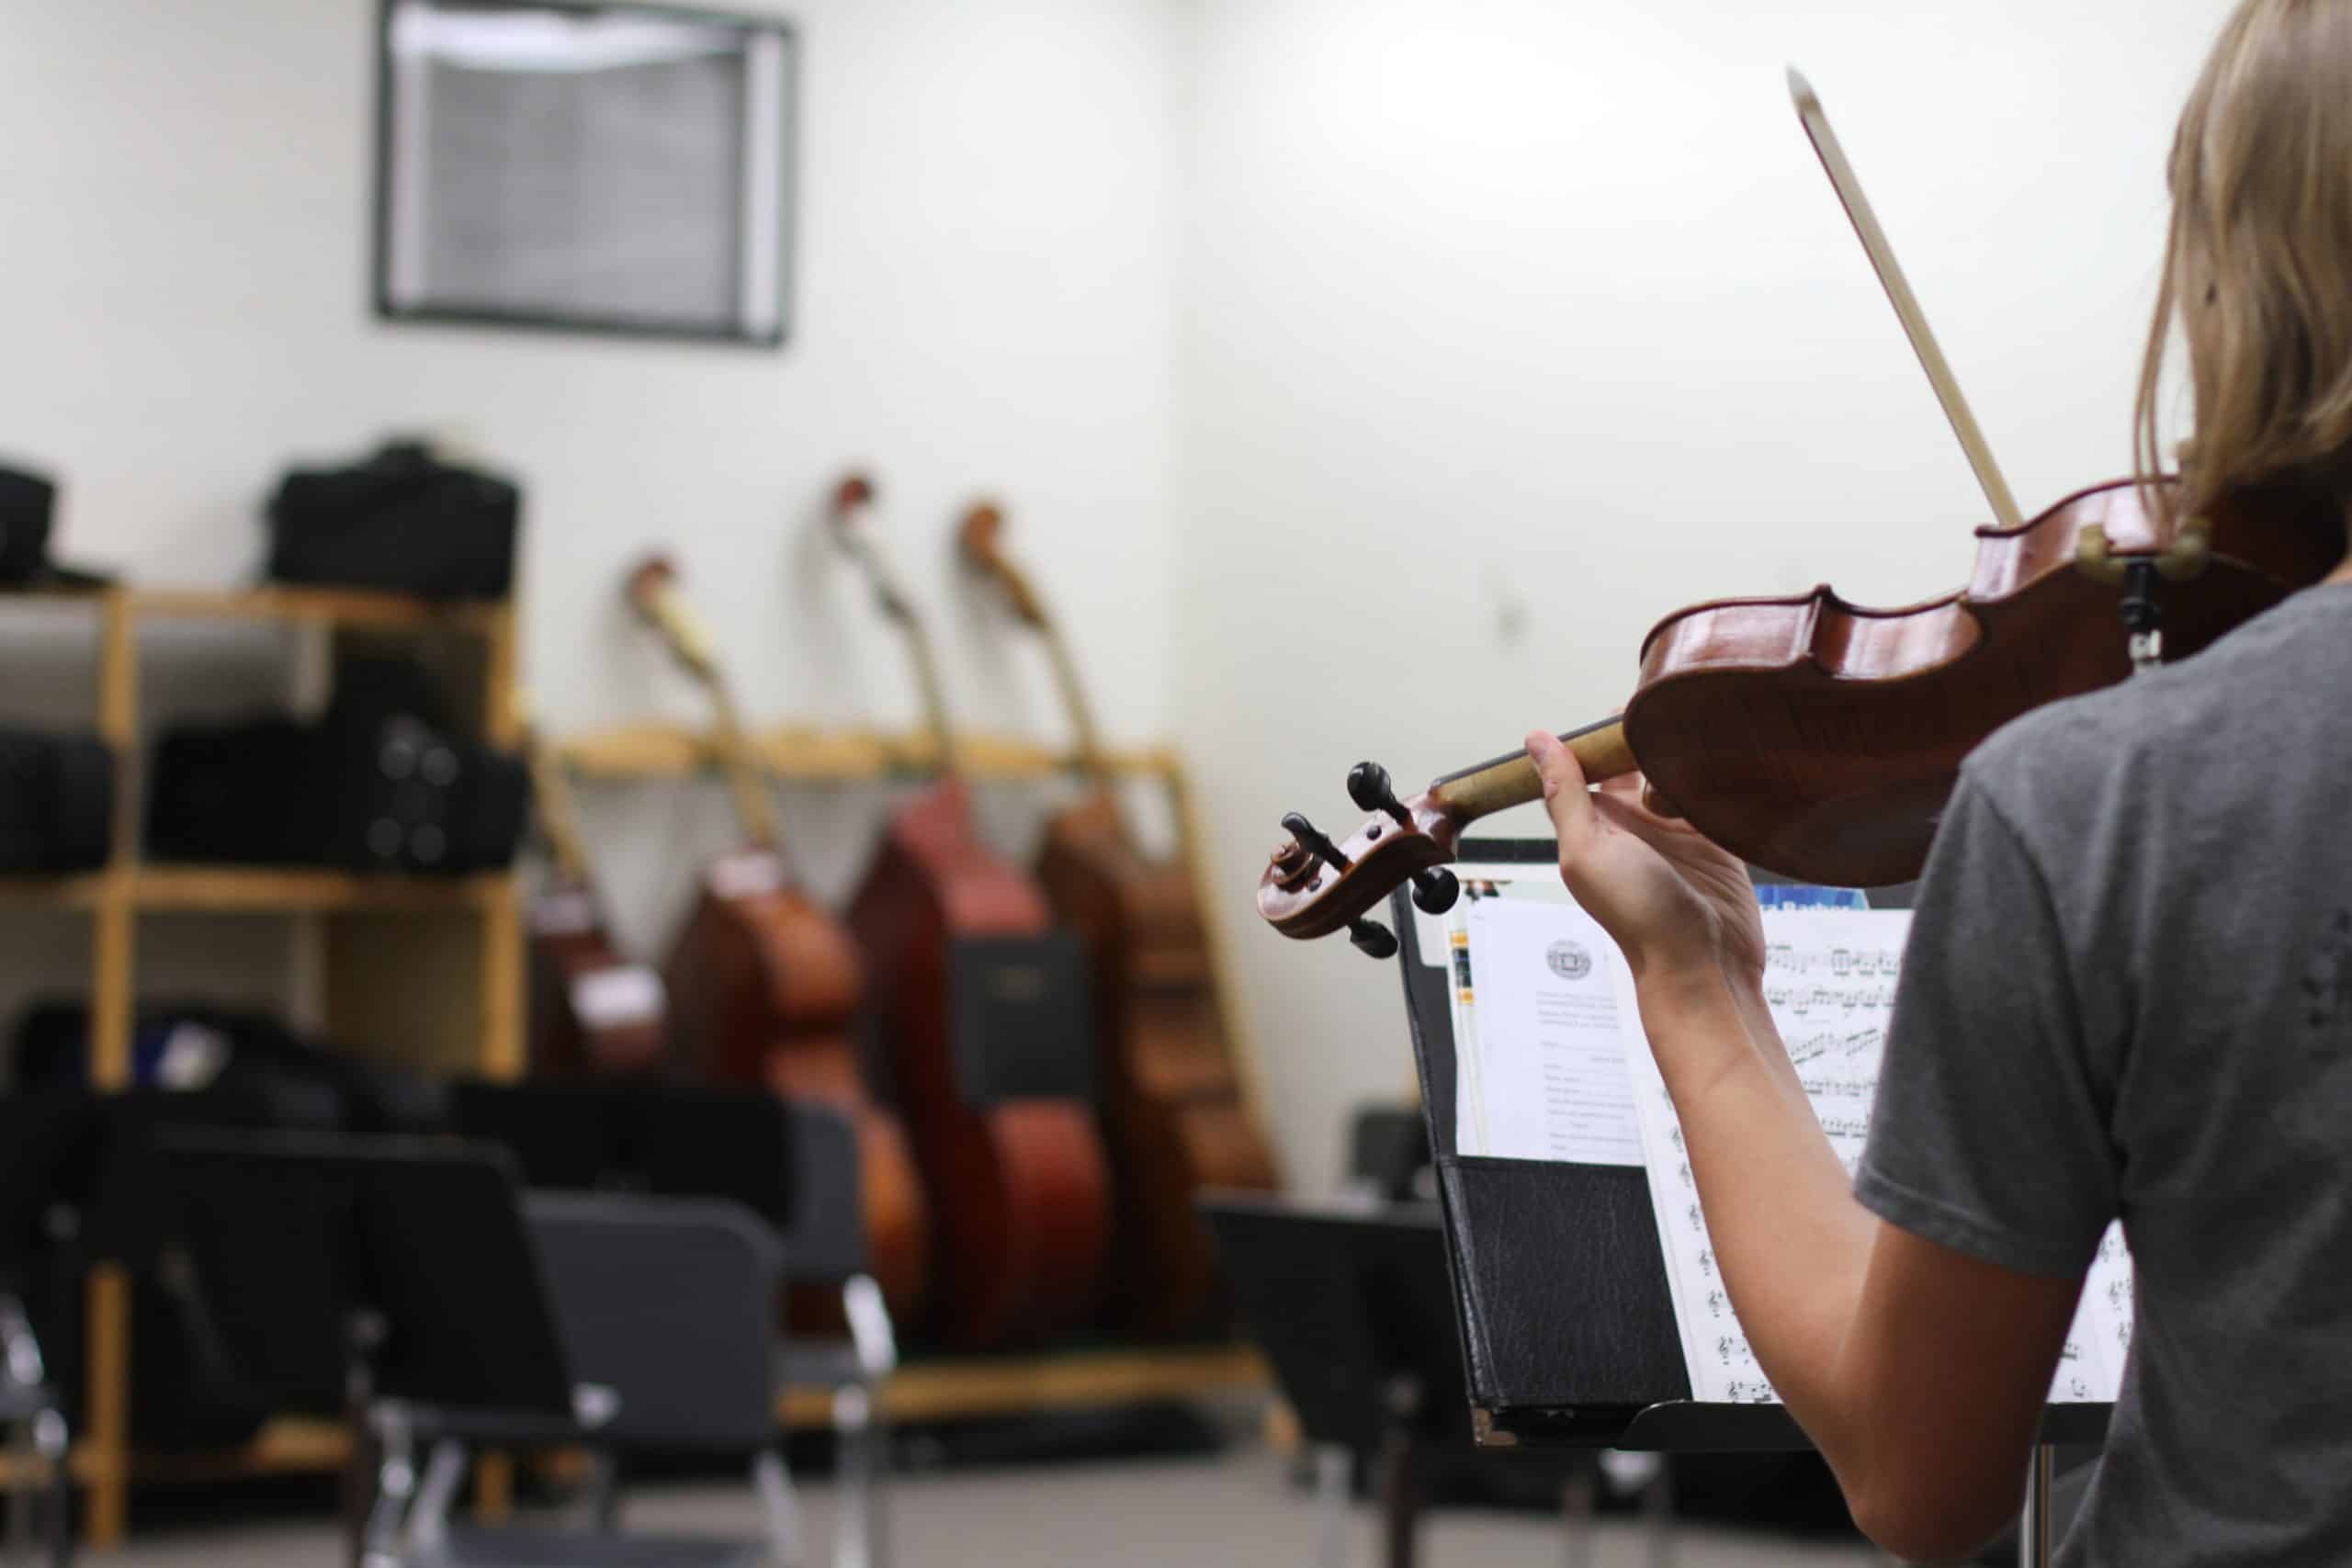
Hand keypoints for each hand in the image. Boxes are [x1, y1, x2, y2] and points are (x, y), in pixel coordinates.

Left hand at [1525, 731, 1764, 990]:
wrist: (1705, 965)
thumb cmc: (1638, 918)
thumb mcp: (1587, 851)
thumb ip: (1564, 795)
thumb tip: (1536, 742)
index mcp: (1594, 825)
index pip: (1588, 764)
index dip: (1601, 735)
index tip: (1622, 706)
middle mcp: (1633, 825)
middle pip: (1635, 762)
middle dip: (1648, 736)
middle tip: (1670, 710)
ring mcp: (1677, 830)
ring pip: (1675, 772)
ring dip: (1685, 753)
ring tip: (1700, 730)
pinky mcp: (1716, 839)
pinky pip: (1713, 793)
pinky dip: (1717, 775)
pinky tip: (1726, 756)